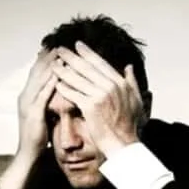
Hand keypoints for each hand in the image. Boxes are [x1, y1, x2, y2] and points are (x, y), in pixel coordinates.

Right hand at [16, 47, 59, 159]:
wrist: (29, 154)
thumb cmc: (38, 136)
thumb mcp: (42, 114)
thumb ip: (46, 101)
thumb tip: (57, 91)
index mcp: (27, 96)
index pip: (35, 73)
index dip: (44, 59)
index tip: (54, 47)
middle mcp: (25, 96)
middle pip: (36, 71)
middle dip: (47, 57)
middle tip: (58, 44)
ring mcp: (28, 104)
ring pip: (39, 79)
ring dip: (50, 65)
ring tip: (60, 53)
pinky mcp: (33, 113)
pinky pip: (43, 94)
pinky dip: (50, 82)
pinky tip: (58, 74)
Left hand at [50, 41, 144, 156]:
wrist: (124, 143)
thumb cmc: (130, 125)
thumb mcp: (136, 100)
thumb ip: (131, 81)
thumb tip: (129, 67)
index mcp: (120, 82)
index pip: (100, 63)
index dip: (87, 53)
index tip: (78, 45)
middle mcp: (110, 86)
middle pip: (86, 67)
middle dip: (71, 57)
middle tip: (59, 49)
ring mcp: (100, 96)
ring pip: (78, 79)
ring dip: (63, 70)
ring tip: (53, 64)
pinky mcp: (90, 107)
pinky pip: (74, 94)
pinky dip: (65, 89)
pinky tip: (56, 84)